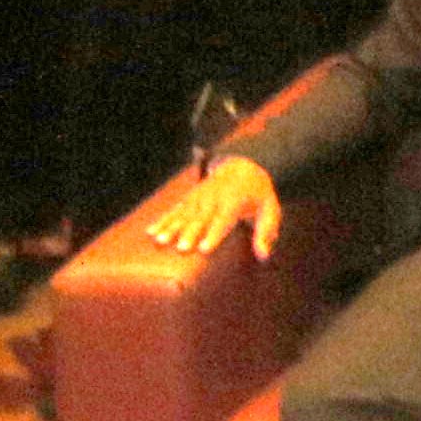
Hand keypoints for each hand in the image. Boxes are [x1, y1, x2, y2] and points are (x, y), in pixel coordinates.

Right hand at [142, 155, 280, 258]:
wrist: (242, 165)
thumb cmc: (258, 194)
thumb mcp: (269, 209)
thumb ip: (266, 231)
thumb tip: (263, 255)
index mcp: (235, 201)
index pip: (224, 219)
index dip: (214, 234)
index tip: (204, 249)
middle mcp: (214, 198)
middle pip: (200, 217)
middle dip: (189, 232)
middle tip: (180, 248)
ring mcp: (199, 197)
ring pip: (183, 213)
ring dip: (171, 226)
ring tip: (160, 240)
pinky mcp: (190, 198)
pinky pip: (175, 209)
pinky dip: (163, 220)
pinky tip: (151, 231)